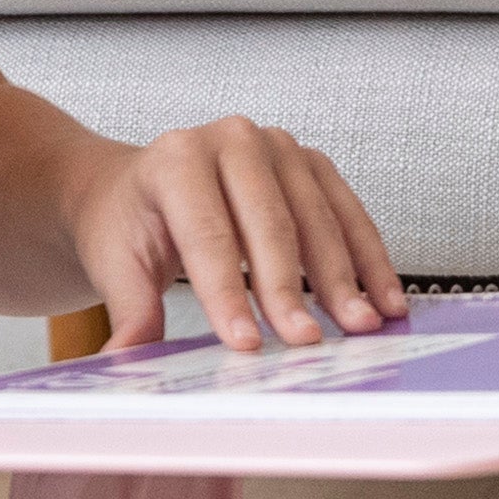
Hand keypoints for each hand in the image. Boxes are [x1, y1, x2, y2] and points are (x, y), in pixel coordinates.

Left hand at [69, 118, 402, 353]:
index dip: (227, 293)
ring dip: (343, 277)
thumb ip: (130, 311)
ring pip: (317, 218)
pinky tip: (382, 297)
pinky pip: (346, 212)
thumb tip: (126, 358)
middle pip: (268, 225)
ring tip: (359, 325)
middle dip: (290, 290)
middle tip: (306, 340)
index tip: (246, 342)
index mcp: (176, 159)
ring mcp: (277, 147)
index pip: (207, 235)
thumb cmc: (129, 222)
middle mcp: (231, 140)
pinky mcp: (310, 163)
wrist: (139, 184)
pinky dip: (368, 258)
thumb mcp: (116, 263)